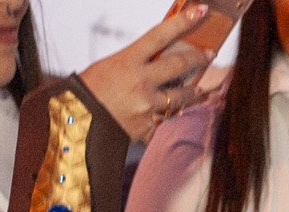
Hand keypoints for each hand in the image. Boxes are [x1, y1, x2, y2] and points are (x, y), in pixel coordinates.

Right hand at [79, 5, 216, 142]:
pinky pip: (166, 116)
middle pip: (179, 65)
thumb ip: (136, 62)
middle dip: (198, 58)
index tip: (200, 11)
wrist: (79, 122)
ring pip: (181, 95)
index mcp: (127, 61)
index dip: (182, 22)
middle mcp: (141, 81)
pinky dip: (166, 112)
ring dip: (191, 91)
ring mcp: (147, 104)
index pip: (160, 35)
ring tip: (196, 89)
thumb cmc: (92, 90)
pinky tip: (162, 110)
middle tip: (209, 53)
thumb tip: (160, 59)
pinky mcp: (149, 124)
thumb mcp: (111, 66)